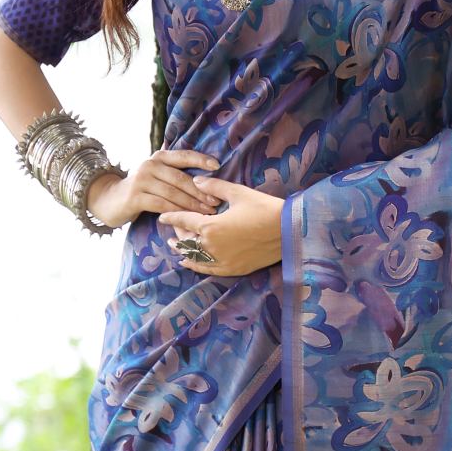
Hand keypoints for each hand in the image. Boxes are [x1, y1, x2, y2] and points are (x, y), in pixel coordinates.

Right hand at [85, 148, 223, 229]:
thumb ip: (175, 172)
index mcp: (159, 157)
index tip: (217, 166)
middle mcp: (150, 165)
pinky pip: (161, 205)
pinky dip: (176, 212)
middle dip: (200, 191)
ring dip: (192, 205)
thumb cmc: (142, 190)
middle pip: (181, 178)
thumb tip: (205, 175)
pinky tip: (187, 219)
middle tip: (216, 202)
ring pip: (173, 193)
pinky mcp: (135, 197)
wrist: (111, 199)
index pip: (183, 155)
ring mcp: (142, 180)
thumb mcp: (157, 175)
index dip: (200, 159)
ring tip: (207, 213)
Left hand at [159, 178, 283, 276]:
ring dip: (183, 251)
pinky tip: (189, 262)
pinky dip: (195, 265)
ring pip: (194, 257)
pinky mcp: (232, 269)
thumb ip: (214, 187)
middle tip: (173, 228)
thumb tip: (197, 181)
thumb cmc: (264, 208)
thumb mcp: (238, 193)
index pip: (184, 221)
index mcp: (211, 226)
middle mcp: (212, 247)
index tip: (163, 215)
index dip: (172, 217)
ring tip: (175, 246)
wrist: (288, 231)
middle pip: (186, 241)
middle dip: (178, 233)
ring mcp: (222, 261)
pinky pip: (207, 269)